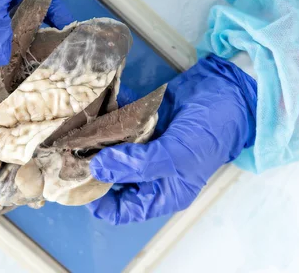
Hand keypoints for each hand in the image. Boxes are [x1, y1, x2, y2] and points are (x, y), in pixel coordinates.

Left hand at [88, 55, 256, 223]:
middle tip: (71, 150)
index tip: (77, 181)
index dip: (98, 201)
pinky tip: (96, 109)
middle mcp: (149, 172)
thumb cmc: (211, 131)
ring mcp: (143, 146)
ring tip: (80, 129)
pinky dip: (106, 117)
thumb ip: (138, 165)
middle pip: (110, 177)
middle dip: (92, 165)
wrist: (227, 89)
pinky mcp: (140, 122)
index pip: (121, 210)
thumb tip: (98, 169)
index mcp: (162, 192)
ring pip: (109, 149)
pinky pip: (115, 123)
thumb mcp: (177, 155)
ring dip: (95, 139)